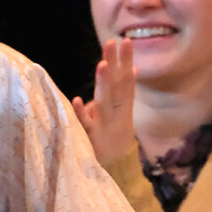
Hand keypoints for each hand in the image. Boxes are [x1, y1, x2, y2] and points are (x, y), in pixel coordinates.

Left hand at [69, 38, 137, 164]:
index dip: (126, 61)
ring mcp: (105, 126)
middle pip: (118, 87)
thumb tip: (132, 68)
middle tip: (115, 42)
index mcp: (122, 108)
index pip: (126, 80)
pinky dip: (83, 113)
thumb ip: (125, 91)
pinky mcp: (92, 139)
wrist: (111, 171)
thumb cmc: (112, 139)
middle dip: (117, 64)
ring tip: (102, 65)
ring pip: (105, 102)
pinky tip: (78, 100)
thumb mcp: (122, 114)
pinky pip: (85, 125)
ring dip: (104, 84)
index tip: (127, 40)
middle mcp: (116, 114)